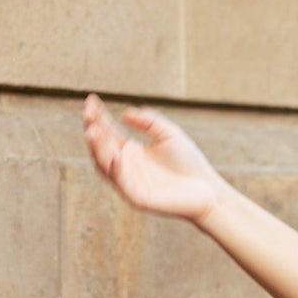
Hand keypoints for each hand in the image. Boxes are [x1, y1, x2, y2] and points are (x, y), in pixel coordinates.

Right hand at [81, 93, 226, 224]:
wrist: (208, 191)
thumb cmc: (189, 163)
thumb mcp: (169, 134)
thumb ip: (149, 122)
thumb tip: (126, 113)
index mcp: (131, 151)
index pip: (108, 131)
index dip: (98, 116)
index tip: (92, 99)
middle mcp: (125, 166)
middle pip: (102, 146)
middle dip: (93, 129)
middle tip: (88, 114)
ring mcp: (129, 182)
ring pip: (105, 165)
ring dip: (97, 149)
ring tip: (92, 131)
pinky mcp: (137, 197)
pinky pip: (121, 183)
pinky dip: (116, 170)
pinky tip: (115, 156)